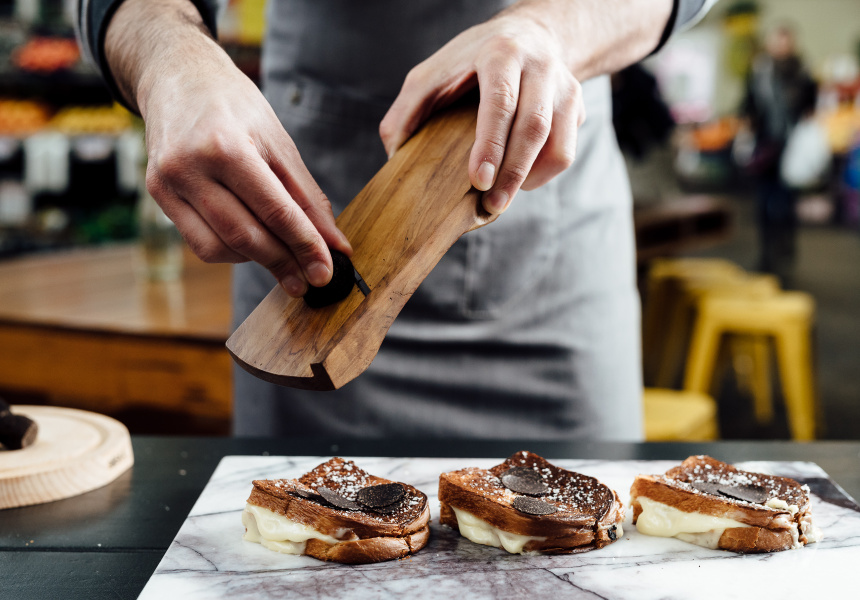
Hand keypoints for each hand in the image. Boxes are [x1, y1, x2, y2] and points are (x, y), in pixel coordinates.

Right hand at [106, 0, 350, 296]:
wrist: (178, 76)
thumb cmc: (235, 106)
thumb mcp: (279, 142)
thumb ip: (308, 197)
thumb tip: (335, 244)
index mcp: (226, 146)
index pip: (274, 211)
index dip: (304, 246)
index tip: (325, 272)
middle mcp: (190, 167)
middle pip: (245, 236)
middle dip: (283, 262)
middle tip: (309, 279)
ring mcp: (167, 183)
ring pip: (219, 248)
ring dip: (257, 261)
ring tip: (283, 257)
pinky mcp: (157, 194)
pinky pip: (199, 242)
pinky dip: (231, 251)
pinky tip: (251, 242)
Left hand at [379, 13, 585, 214]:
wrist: (530, 35)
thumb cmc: (471, 61)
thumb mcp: (431, 73)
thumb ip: (406, 110)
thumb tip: (395, 156)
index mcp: (500, 54)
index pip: (500, 101)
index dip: (491, 144)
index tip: (479, 181)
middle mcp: (539, 66)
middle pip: (534, 127)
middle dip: (513, 173)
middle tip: (492, 206)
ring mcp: (564, 87)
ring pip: (559, 145)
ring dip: (530, 178)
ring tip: (503, 196)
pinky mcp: (577, 107)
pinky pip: (565, 151)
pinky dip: (543, 173)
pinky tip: (519, 176)